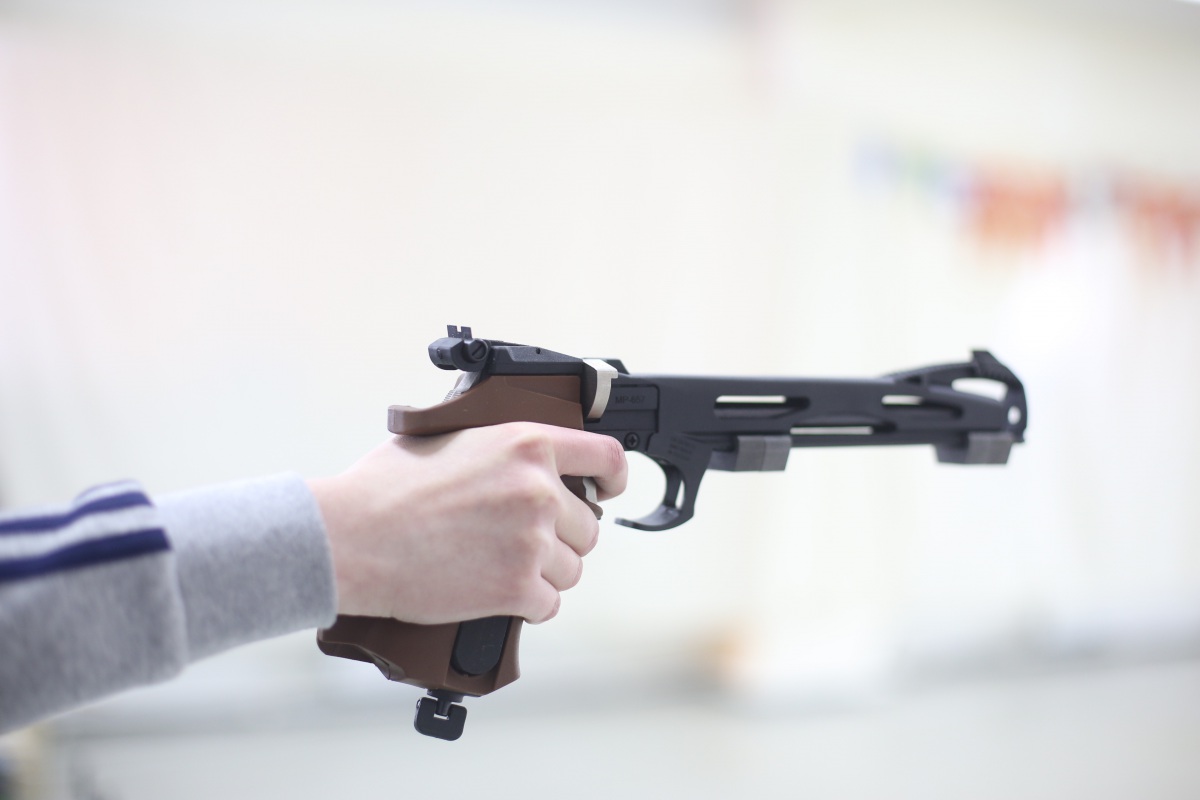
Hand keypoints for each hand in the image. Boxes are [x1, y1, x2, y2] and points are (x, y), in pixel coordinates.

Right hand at [308, 422, 627, 624]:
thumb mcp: (450, 439)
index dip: (613, 478)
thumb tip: (516, 460)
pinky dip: (526, 604)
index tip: (608, 491)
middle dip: (558, 538)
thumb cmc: (385, 488)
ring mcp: (533, 541)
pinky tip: (494, 592)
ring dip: (542, 573)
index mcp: (527, 444)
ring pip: (570, 569)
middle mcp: (540, 490)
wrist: (353, 537)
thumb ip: (498, 449)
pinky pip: (548, 604)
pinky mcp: (518, 588)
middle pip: (586, 527)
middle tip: (515, 542)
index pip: (606, 457)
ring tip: (496, 566)